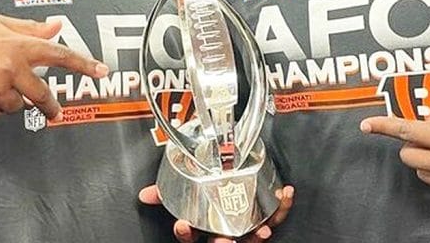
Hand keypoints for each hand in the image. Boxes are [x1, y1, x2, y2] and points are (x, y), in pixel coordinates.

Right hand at [0, 13, 107, 118]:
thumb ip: (29, 29)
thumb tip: (56, 26)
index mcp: (18, 45)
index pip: (59, 55)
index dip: (83, 63)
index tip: (102, 71)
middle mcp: (10, 69)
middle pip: (41, 94)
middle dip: (49, 106)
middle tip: (54, 111)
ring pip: (15, 106)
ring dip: (9, 100)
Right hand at [138, 184, 293, 242]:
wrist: (236, 203)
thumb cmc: (212, 203)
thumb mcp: (187, 199)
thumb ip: (166, 196)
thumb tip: (144, 195)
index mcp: (206, 228)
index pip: (191, 237)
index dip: (185, 233)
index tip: (182, 223)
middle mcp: (226, 233)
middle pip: (222, 242)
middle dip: (223, 242)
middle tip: (225, 239)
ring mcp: (245, 231)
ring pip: (252, 238)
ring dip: (258, 234)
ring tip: (262, 230)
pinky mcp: (264, 223)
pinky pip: (275, 218)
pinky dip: (282, 206)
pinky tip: (284, 192)